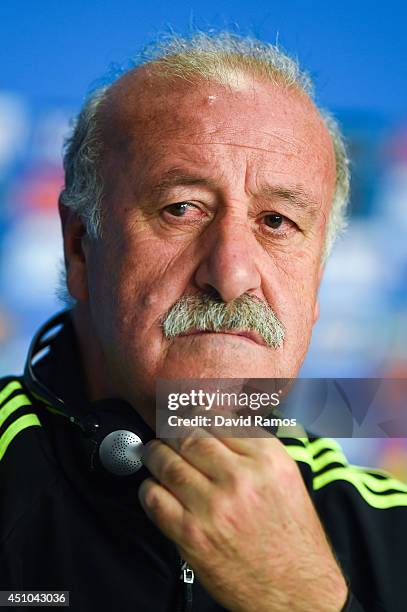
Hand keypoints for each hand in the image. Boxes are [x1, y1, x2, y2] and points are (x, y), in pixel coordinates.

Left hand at [139, 423, 347, 611]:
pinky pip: (154, 498)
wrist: (297, 588)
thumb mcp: (285, 475)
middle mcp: (240, 477)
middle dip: (170, 430)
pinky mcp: (192, 535)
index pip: (216, 418)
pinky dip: (148, 487)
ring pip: (166, 462)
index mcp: (267, 458)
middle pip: (188, 436)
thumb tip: (213, 420)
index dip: (194, 413)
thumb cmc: (291, 531)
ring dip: (154, 454)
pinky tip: (154, 486)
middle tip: (165, 431)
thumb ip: (253, 446)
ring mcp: (213, 506)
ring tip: (153, 453)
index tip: (186, 413)